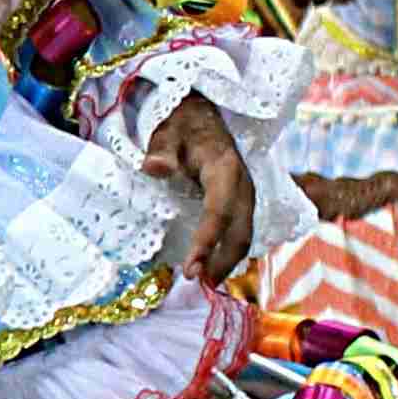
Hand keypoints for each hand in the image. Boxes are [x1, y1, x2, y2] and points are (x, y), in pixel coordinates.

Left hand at [150, 96, 259, 284]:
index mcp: (225, 169)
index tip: (191, 269)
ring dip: (227, 261)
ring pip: (243, 234)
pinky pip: (239, 231)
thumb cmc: (181, 125)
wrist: (202, 115)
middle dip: (222, 261)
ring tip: (204, 282)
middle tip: (197, 283)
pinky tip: (211, 267)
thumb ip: (161, 150)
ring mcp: (244, 195)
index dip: (207, 242)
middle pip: (239, 231)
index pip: (218, 211)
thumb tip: (153, 168)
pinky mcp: (240, 202)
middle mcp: (242, 185)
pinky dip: (228, 251)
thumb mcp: (167, 130)